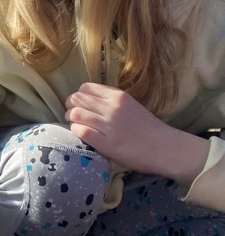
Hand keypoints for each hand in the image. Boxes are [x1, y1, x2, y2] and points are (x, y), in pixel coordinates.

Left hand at [65, 82, 208, 183]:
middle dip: (70, 106)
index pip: (85, 88)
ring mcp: (109, 124)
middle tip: (72, 115)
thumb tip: (89, 103)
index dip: (78, 96)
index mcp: (118, 96)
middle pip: (77, 99)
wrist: (165, 148)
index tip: (79, 104)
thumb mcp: (131, 106)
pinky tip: (80, 134)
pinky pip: (81, 131)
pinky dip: (75, 131)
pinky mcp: (107, 143)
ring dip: (70, 119)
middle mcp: (112, 107)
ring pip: (76, 114)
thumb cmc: (149, 129)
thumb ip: (111, 102)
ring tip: (75, 125)